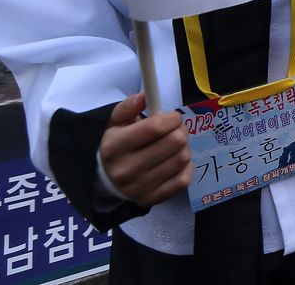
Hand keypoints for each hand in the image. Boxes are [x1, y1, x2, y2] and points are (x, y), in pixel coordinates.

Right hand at [98, 93, 191, 207]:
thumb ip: (128, 107)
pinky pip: (184, 179)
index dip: (171, 118)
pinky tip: (175, 161)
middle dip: (181, 130)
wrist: (109, 179)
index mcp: (114, 147)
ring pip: (182, 158)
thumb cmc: (118, 144)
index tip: (173, 116)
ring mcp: (139, 188)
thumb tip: (144, 96)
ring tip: (174, 145)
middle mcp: (125, 170)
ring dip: (184, 147)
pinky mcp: (152, 199)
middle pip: (174, 142)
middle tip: (176, 129)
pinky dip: (186, 167)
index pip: (155, 128)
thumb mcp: (116, 122)